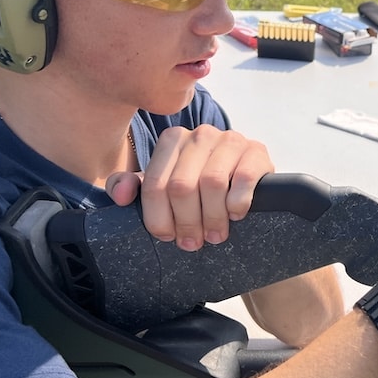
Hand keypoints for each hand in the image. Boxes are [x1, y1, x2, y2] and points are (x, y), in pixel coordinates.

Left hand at [106, 125, 273, 250]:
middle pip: (182, 186)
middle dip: (186, 222)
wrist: (245, 178)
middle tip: (193, 242)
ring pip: (212, 182)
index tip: (168, 237)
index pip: (155, 184)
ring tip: (215, 235)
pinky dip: (238, 202)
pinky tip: (236, 214)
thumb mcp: (163, 186)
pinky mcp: (256, 150)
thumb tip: (120, 195)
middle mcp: (200, 134)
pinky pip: (244, 179)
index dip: (159, 217)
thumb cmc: (199, 187)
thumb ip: (132, 187)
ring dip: (213, 217)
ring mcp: (230, 139)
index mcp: (172, 140)